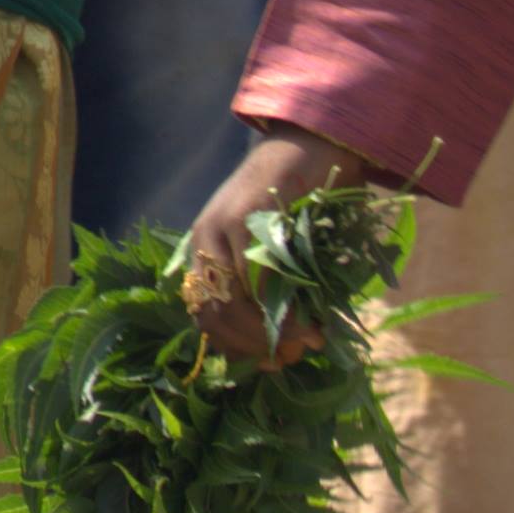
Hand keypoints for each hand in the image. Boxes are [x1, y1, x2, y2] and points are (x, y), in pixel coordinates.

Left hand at [178, 125, 364, 365]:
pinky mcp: (250, 215)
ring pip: (234, 299)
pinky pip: (259, 275)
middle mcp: (205, 240)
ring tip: (307, 341)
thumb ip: (266, 293)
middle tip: (291, 357)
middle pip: (215, 312)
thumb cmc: (295, 206)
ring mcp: (224, 226)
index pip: (204, 315)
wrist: (307, 147)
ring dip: (271, 331)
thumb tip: (279, 352)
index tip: (268, 365)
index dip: (235, 347)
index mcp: (203, 251)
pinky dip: (284, 307)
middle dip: (254, 344)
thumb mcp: (271, 253)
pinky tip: (309, 319)